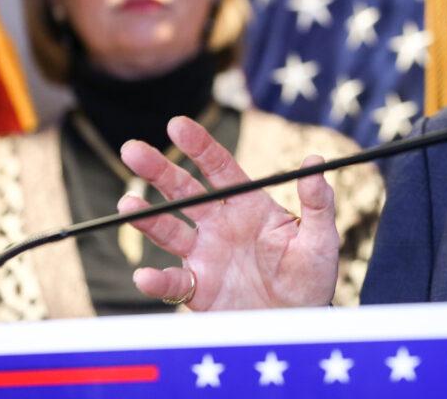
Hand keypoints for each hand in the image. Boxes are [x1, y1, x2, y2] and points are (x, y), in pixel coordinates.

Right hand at [118, 115, 340, 309]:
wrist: (298, 321)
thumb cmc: (311, 275)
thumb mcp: (320, 237)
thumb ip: (317, 202)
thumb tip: (315, 160)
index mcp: (248, 205)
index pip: (219, 168)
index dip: (199, 145)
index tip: (176, 124)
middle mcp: (220, 225)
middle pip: (184, 192)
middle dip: (158, 170)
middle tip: (131, 150)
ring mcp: (204, 255)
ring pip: (168, 231)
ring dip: (147, 219)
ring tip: (126, 205)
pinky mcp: (197, 289)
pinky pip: (172, 283)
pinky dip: (157, 281)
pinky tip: (145, 275)